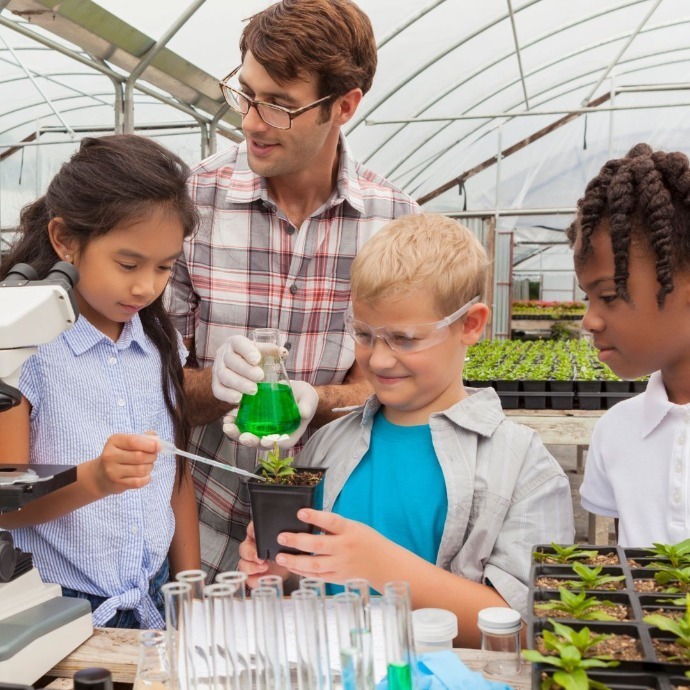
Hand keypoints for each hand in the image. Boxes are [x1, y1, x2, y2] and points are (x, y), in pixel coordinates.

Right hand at [93, 433, 159, 496]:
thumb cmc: (119, 455)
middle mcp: (110, 456)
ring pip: (141, 469)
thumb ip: (143, 438)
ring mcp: (113, 471)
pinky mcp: (117, 484)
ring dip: (150, 467)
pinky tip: (144, 475)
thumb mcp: (126, 442)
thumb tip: (157, 440)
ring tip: (148, 465)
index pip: (133, 441)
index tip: (159, 447)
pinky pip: (139, 482)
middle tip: (153, 456)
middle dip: (152, 456)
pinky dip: (146, 478)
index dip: (150, 444)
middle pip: (139, 456)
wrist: (100, 475)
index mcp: (114, 441)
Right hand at [212, 335, 279, 404]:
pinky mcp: (215, 384)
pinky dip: (228, 395)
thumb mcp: (260, 350)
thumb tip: (283, 353)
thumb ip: (271, 351)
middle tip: (260, 377)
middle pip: (231, 361)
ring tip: (253, 390)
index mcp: (234, 343)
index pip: (238, 343)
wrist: (236, 368)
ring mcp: (217, 369)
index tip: (257, 360)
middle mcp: (223, 354)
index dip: (247, 351)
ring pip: (224, 376)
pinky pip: (218, 390)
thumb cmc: (251, 357)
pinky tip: (239, 399)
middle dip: (246, 370)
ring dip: (239, 384)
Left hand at [222, 380, 318, 448]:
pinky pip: (244, 424)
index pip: (281, 444)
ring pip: (249, 435)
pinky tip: (228, 417)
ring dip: (237, 433)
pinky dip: (235, 422)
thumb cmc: (305, 398)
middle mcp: (274, 436)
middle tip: (243, 436)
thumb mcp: (309, 400)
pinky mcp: (255, 421)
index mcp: (289, 435)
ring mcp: (263, 429)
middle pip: (261, 443)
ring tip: (228, 426)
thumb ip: (307, 406)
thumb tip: (304, 412)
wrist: (295, 391)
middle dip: (250, 441)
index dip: (272, 444)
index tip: (264, 441)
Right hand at [238, 522, 290, 588]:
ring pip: (243, 564)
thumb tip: (289, 533)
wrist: (291, 565)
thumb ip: (286, 536)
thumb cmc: (288, 550)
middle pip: (244, 548)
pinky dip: (256, 580)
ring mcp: (252, 563)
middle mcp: (253, 548)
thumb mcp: (289, 541)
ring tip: (264, 567)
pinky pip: (249, 579)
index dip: (252, 531)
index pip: (251, 530)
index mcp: (259, 536)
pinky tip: (265, 579)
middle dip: (250, 553)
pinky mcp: (254, 576)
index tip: (256, 534)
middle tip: (260, 557)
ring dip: (251, 567)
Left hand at [272, 509, 393, 583]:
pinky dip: (303, 572)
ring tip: (280, 556)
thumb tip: (309, 520)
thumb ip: (334, 526)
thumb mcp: (355, 527)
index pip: (331, 521)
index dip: (315, 517)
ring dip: (295, 561)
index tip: (300, 513)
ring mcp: (341, 564)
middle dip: (297, 541)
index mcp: (350, 530)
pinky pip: (318, 576)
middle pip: (319, 545)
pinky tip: (292, 566)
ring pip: (315, 564)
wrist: (384, 565)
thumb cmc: (367, 541)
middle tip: (281, 536)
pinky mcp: (338, 577)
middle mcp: (345, 548)